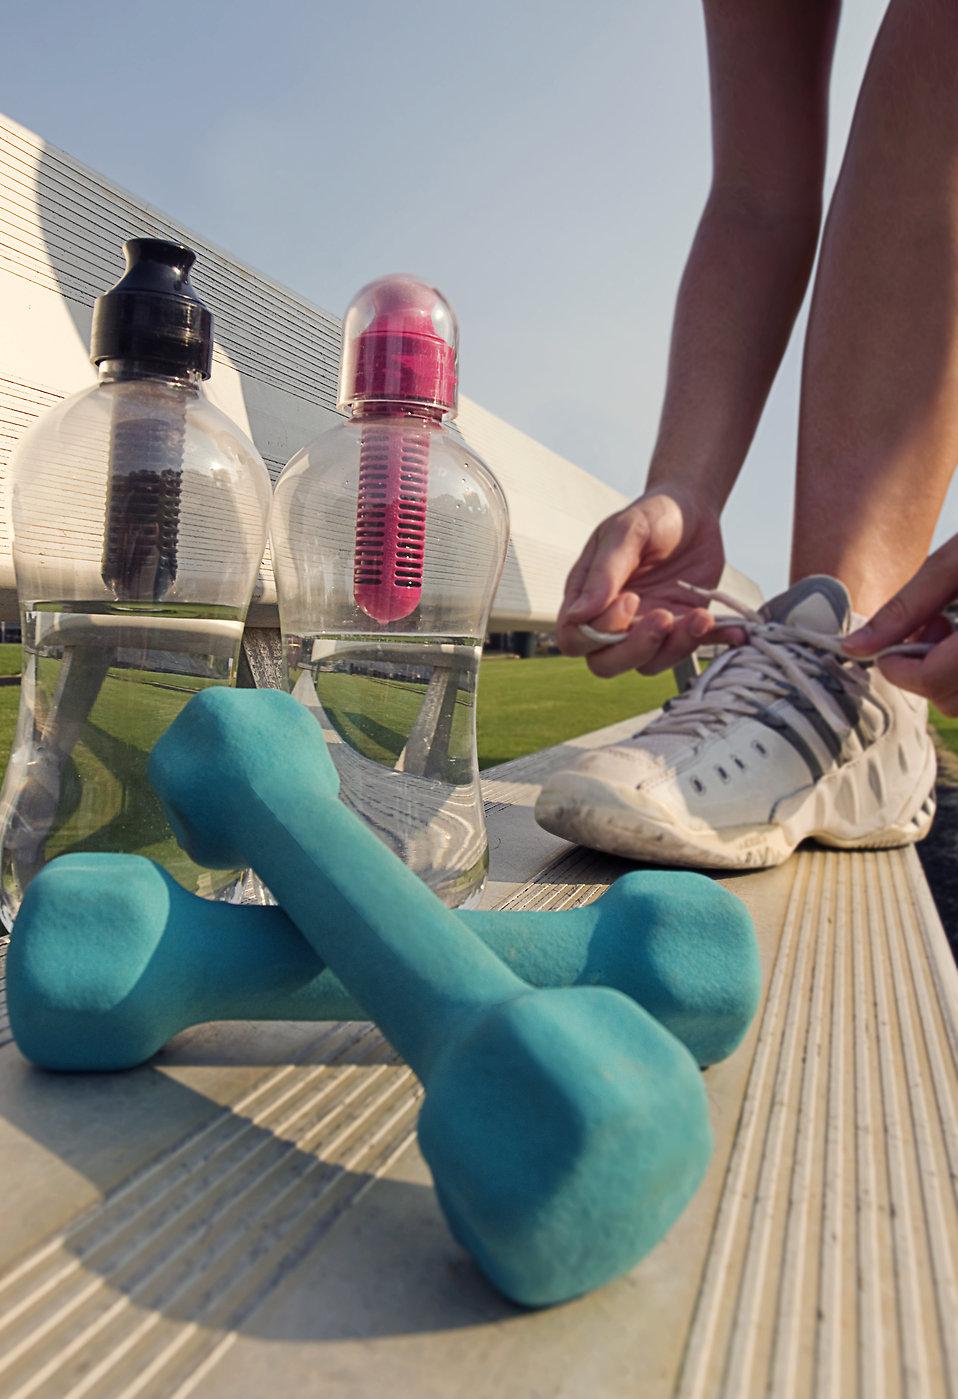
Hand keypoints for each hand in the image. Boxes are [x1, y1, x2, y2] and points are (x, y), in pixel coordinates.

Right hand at [556, 485, 728, 676]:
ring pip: (649, 664)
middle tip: (664, 617)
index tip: (631, 598)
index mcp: (586, 597)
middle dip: (636, 649)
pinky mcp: (680, 629)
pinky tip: (735, 634)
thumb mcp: (626, 532)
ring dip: (676, 647)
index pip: (575, 638)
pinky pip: (690, 650)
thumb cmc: (651, 516)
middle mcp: (612, 620)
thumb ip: (604, 572)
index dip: (600, 631)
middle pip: (606, 663)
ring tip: (700, 617)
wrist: (692, 510)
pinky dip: (713, 644)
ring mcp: (645, 628)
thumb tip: (579, 614)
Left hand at [844, 536, 957, 712]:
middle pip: (951, 702)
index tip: (887, 647)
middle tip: (932, 626)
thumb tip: (854, 648)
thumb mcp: (955, 563)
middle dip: (925, 672)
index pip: (933, 679)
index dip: (899, 668)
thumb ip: (906, 609)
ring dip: (948, 677)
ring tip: (957, 629)